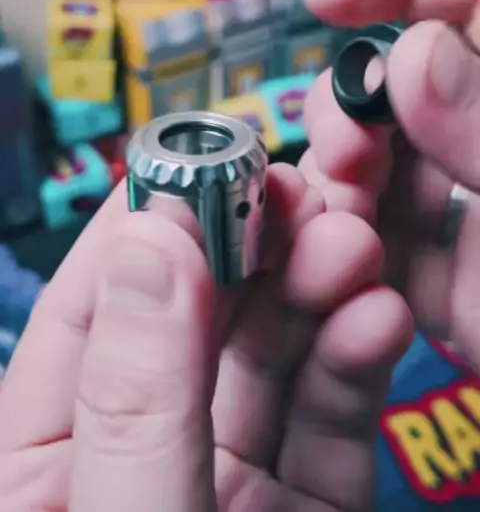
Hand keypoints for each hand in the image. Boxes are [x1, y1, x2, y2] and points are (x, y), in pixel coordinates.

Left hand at [0, 168, 410, 511]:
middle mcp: (144, 453)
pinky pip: (333, 420)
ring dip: (316, 287)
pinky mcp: (308, 506)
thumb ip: (139, 396)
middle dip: (252, 246)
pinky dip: (358, 360)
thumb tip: (153, 240)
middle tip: (294, 191)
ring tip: (349, 240)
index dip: (145, 225)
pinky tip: (375, 314)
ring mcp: (229, 478)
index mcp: (53, 459)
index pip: (91, 312)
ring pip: (273, 358)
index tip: (195, 159)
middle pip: (197, 320)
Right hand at [303, 0, 479, 367]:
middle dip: (358, 100)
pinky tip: (335, 247)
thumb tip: (415, 55)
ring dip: (343, 173)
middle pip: (410, 83)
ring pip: (384, 164)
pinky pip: (387, 249)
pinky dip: (349, 245)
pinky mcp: (453, 283)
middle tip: (340, 138)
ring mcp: (478, 214)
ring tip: (330, 192)